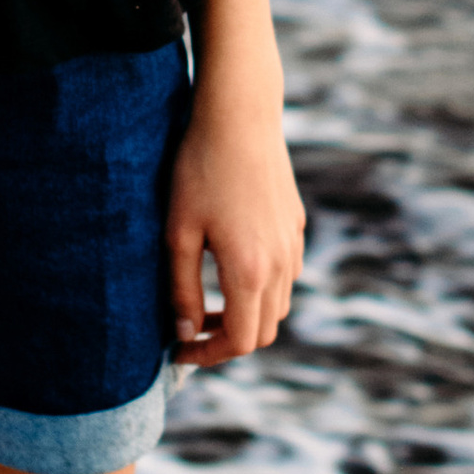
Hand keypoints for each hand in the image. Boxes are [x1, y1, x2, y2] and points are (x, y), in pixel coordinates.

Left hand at [166, 79, 305, 371]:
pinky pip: (286, 274)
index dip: (208, 356)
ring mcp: (293, 243)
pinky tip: (231, 265)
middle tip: (190, 331)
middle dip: (227, 341)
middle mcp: (281, 264)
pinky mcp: (295, 223)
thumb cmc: (199, 171)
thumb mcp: (178, 233)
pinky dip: (262, 289)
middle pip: (264, 330)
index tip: (179, 351)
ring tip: (208, 302)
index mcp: (250, 271)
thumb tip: (186, 334)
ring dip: (246, 315)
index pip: (240, 342)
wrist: (239, 116)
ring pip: (279, 304)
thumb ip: (182, 291)